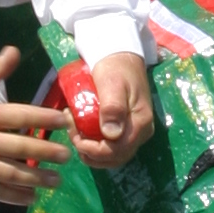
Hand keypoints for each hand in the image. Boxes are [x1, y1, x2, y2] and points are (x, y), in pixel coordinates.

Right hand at [0, 46, 70, 207]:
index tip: (64, 122)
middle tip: (67, 155)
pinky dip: (15, 197)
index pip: (21, 116)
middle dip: (48, 153)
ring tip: (56, 179)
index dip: (45, 119)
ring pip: (12, 174)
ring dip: (37, 178)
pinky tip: (32, 197)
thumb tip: (14, 51)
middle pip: (21, 148)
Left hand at [77, 52, 153, 168]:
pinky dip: (94, 144)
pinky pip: (110, 147)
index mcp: (141, 123)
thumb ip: (112, 109)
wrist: (121, 55)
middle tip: (72, 132)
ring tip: (75, 130)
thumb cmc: (115, 67)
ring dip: (90, 151)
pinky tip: (82, 130)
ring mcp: (135, 132)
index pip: (117, 151)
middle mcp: (141, 132)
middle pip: (115, 158)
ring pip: (112, 156)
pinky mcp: (126, 129)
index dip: (94, 151)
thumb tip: (111, 134)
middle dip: (90, 152)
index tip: (75, 137)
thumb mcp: (112, 84)